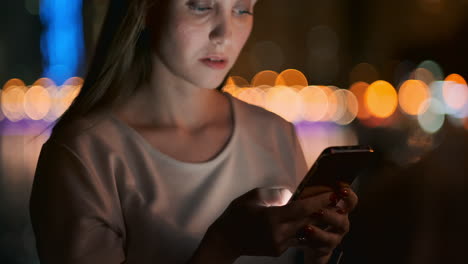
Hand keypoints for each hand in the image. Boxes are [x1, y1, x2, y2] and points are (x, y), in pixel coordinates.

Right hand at [202, 187, 339, 259]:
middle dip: (324, 210)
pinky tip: (315, 222)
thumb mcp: (252, 197)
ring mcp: (279, 244)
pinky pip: (297, 239)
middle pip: (308, 221)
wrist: (225, 240)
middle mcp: (277, 233)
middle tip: (339, 201)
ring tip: (332, 211)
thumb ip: (274, 194)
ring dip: (319, 222)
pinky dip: (307, 230)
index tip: (332, 194)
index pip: (301, 208)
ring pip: (305, 232)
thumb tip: (291, 194)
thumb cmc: (236, 214)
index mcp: (270, 218)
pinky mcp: (279, 251)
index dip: (319, 201)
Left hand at [298, 183, 358, 263]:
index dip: (349, 196)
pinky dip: (311, 244)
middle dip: (331, 216)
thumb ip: (314, 194)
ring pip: (331, 237)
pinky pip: (321, 249)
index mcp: (340, 209)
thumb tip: (308, 182)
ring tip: (307, 227)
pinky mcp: (325, 249)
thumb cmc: (313, 216)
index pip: (351, 201)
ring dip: (320, 233)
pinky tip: (303, 238)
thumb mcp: (313, 203)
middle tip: (318, 211)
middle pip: (343, 220)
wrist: (309, 239)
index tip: (341, 189)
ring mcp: (335, 238)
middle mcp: (341, 224)